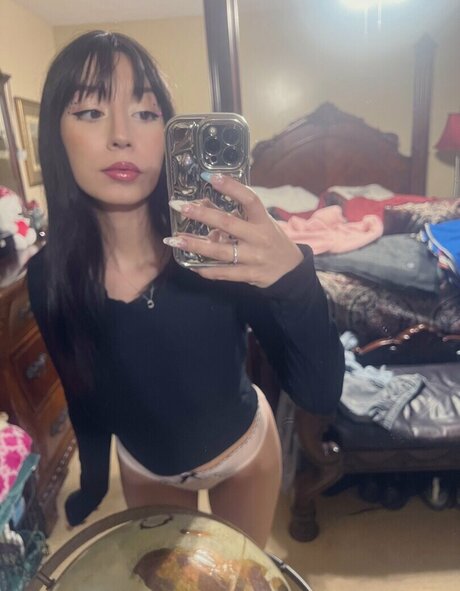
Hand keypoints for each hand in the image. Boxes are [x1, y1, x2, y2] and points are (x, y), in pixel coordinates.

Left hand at [164, 174, 302, 287]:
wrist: (290, 270)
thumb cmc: (271, 240)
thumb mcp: (261, 224)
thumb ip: (237, 216)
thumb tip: (203, 205)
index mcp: (263, 221)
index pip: (249, 199)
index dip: (231, 187)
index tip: (210, 177)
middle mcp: (258, 238)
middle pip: (228, 224)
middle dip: (202, 214)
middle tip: (181, 207)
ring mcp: (253, 258)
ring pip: (220, 251)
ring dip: (195, 244)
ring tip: (175, 239)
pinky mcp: (249, 275)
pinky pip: (223, 273)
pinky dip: (206, 269)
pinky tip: (191, 265)